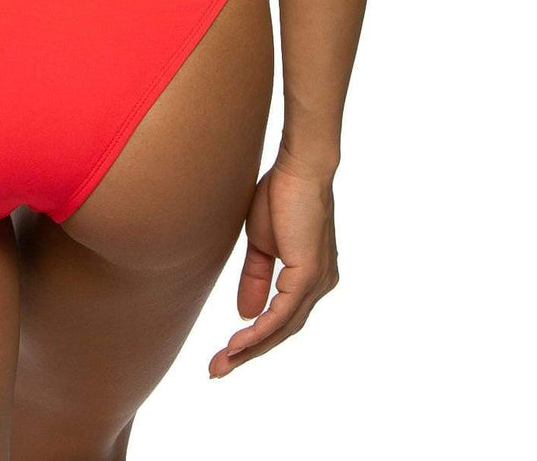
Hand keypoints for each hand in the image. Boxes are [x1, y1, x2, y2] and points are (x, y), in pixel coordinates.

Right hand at [208, 154, 338, 377]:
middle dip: (248, 353)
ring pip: (282, 328)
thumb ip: (255, 278)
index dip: (253, 338)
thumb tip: (246, 313)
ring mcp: (317, 283)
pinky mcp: (309, 275)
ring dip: (250, 348)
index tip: (224, 353)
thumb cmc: (282, 195)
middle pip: (282, 331)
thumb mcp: (261, 243)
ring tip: (222, 362)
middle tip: (217, 369)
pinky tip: (239, 341)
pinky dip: (259, 330)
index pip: (281, 318)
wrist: (299, 167)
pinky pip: (282, 313)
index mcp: (309, 278)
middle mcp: (319, 286)